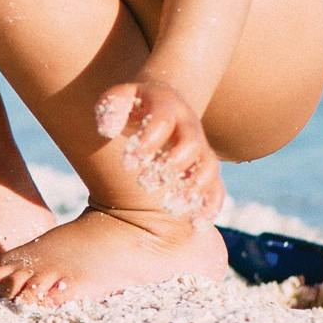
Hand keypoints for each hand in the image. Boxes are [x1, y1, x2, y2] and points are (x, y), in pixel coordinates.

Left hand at [93, 76, 227, 222]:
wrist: (155, 111)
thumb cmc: (129, 109)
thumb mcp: (117, 100)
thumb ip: (110, 108)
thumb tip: (106, 129)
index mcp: (167, 104)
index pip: (163, 119)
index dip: (148, 140)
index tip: (128, 162)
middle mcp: (187, 125)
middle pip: (191, 143)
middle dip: (172, 164)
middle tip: (145, 183)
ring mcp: (199, 148)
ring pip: (209, 166)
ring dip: (193, 187)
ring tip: (172, 206)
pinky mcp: (205, 171)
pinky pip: (216, 188)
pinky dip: (210, 205)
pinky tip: (197, 222)